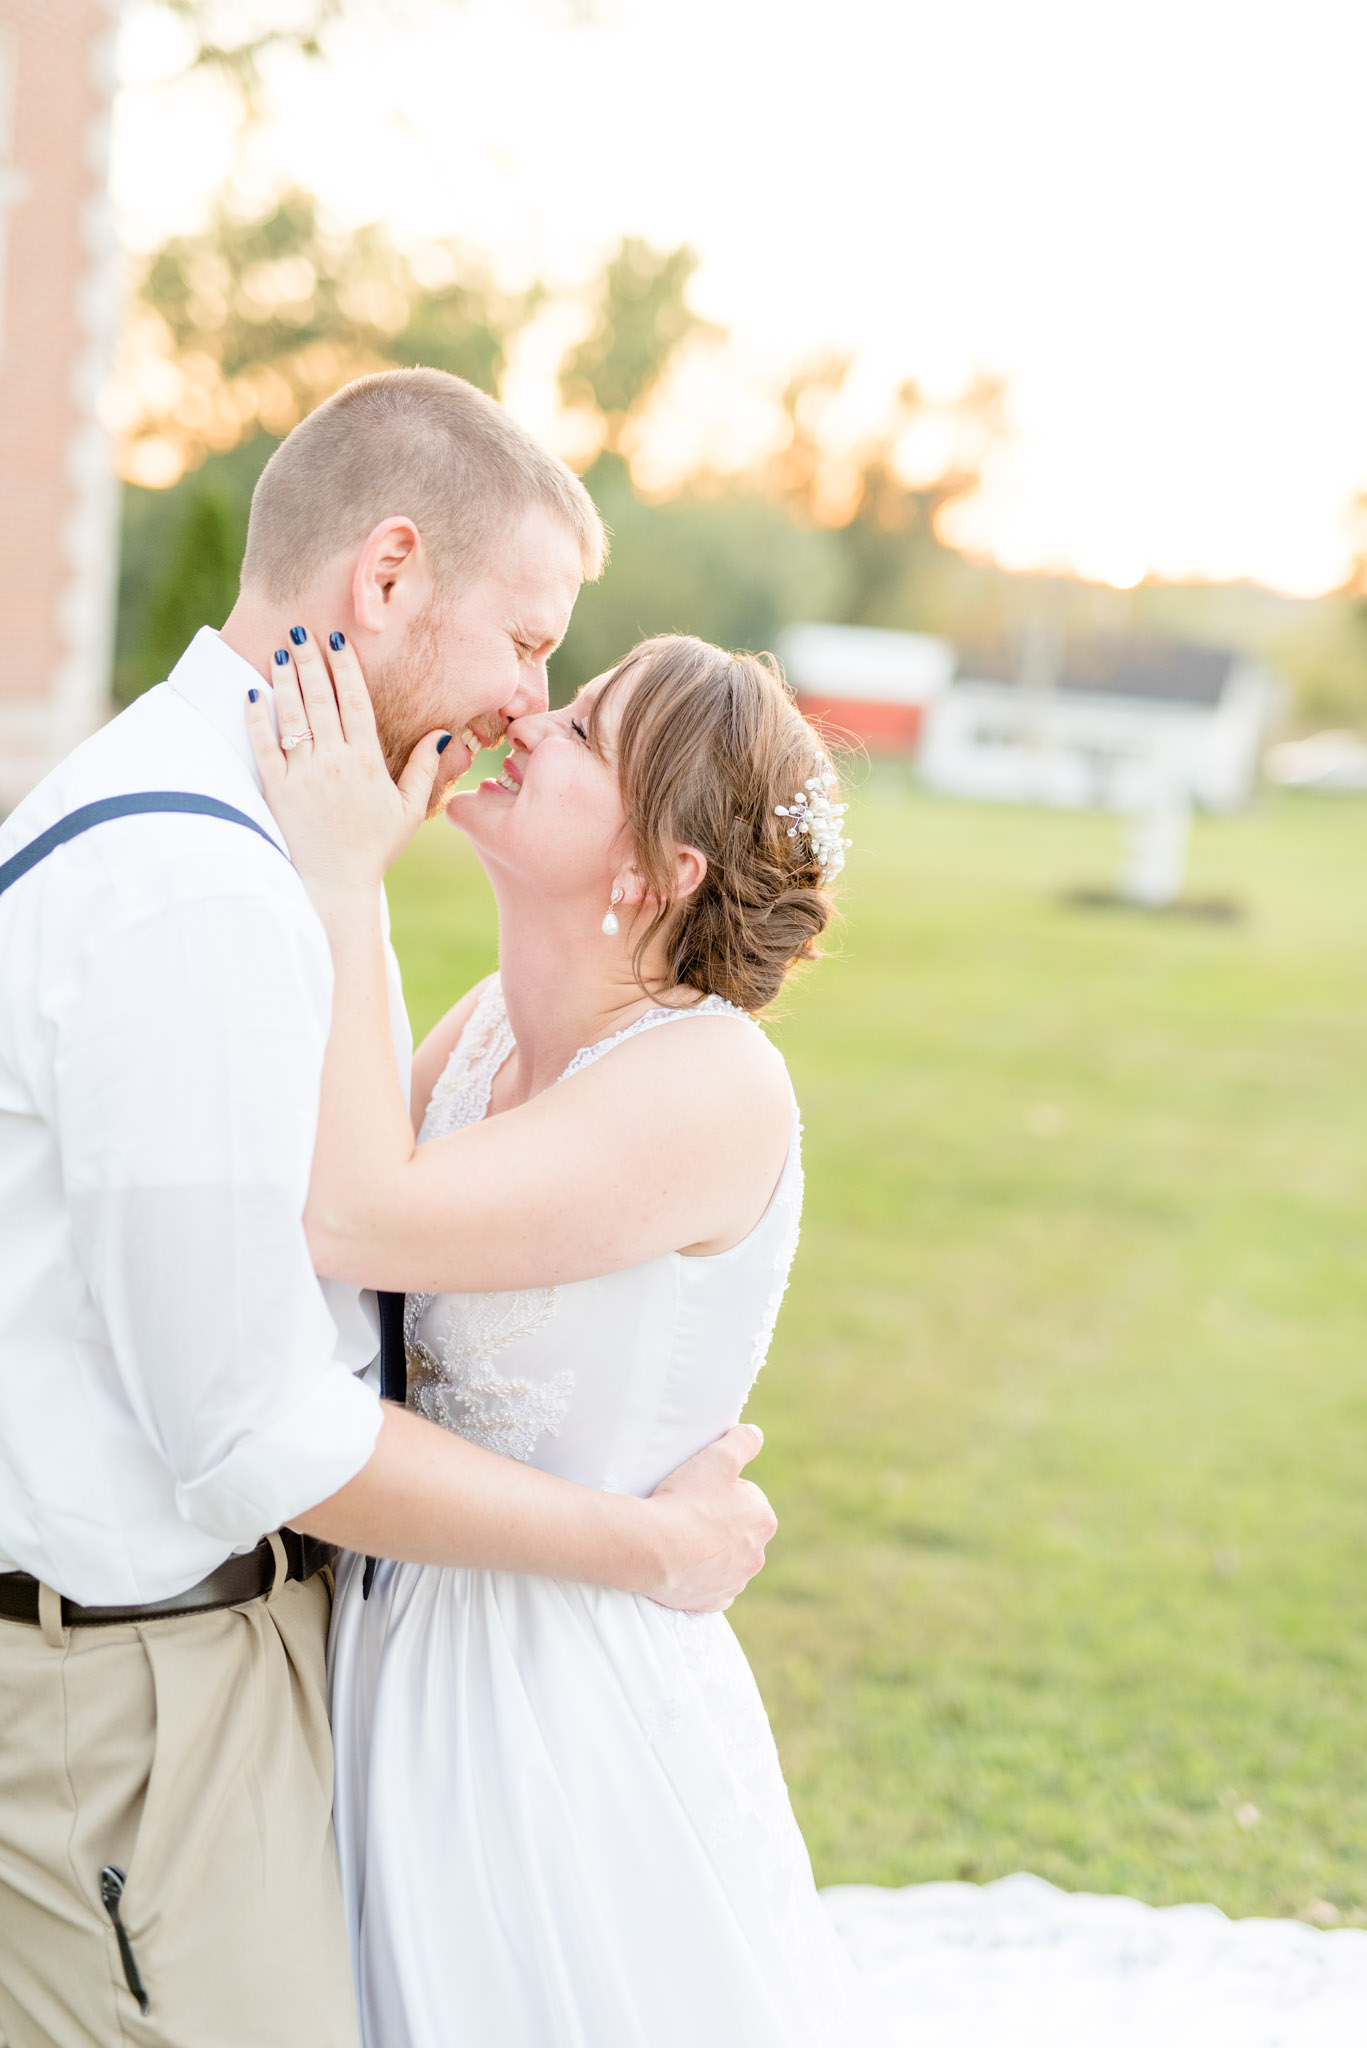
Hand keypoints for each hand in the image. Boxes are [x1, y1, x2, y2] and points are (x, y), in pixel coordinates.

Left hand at [245, 629, 449, 901]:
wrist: (336, 885)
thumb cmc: (374, 848)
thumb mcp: (408, 810)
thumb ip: (424, 770)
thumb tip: (440, 735)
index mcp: (366, 762)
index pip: (355, 702)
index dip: (346, 668)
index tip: (339, 641)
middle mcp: (334, 762)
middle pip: (320, 699)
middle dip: (310, 661)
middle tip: (301, 631)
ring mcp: (303, 775)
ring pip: (291, 715)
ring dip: (285, 680)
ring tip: (280, 652)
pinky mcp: (277, 790)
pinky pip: (264, 746)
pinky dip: (257, 718)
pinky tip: (252, 694)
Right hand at [638, 1424, 776, 1611]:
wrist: (651, 1548)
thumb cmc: (685, 1500)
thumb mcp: (718, 1457)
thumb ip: (743, 1441)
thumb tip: (756, 1435)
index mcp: (764, 1521)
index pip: (746, 1496)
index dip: (720, 1489)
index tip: (699, 1490)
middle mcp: (756, 1556)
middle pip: (736, 1529)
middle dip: (718, 1520)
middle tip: (688, 1511)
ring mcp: (734, 1582)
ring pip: (724, 1558)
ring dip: (709, 1548)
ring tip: (680, 1536)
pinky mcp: (712, 1602)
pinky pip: (710, 1584)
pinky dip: (698, 1574)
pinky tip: (681, 1563)